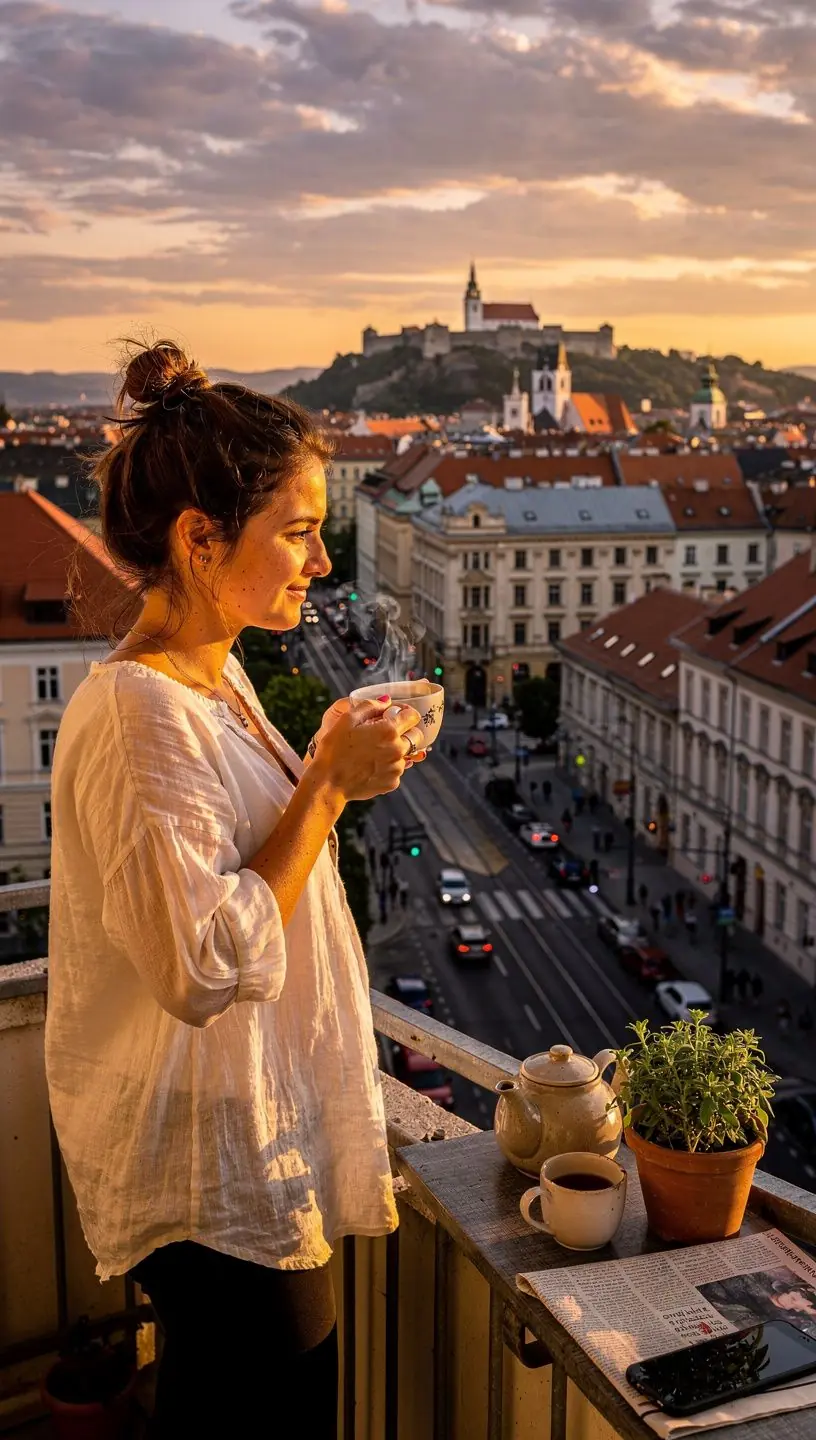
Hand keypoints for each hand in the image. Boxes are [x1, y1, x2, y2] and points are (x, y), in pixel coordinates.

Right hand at [310, 697, 424, 801]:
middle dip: (405, 732)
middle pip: (416, 736)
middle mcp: (397, 749)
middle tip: (385, 735)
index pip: (413, 716)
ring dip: (394, 750)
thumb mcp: (347, 720)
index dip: (406, 713)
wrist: (328, 783)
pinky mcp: (392, 782)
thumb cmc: (334, 750)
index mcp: (388, 730)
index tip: (396, 715)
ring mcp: (396, 768)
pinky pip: (396, 770)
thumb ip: (370, 706)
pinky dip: (387, 767)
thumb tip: (386, 701)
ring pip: (405, 754)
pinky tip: (370, 766)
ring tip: (372, 753)